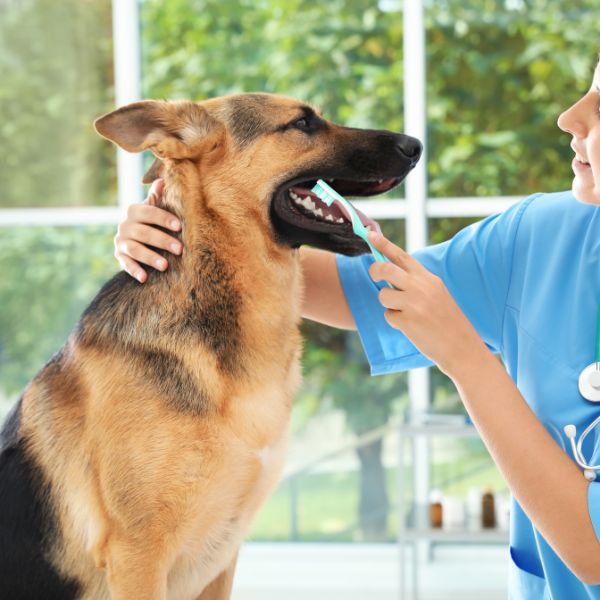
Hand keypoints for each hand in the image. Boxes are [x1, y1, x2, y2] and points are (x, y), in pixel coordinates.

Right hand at [114, 179, 182, 282]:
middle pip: (144, 233)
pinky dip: (134, 270)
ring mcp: (121, 241)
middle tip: (180, 249)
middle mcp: (125, 225)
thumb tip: (163, 179)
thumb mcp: (154, 207)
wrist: (133, 236)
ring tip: (165, 266)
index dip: (164, 218)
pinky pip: (125, 263)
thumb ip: (158, 196)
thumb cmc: (151, 220)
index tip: (179, 226)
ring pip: (135, 249)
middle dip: (163, 241)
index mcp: (134, 210)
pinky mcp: (119, 256)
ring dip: (150, 257)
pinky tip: (144, 278)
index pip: (149, 212)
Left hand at [366, 231, 487, 377]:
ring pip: (383, 295)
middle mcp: (421, 287)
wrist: (463, 348)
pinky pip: (388, 316)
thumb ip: (416, 283)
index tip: (370, 234)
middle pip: (385, 269)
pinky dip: (396, 322)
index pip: (401, 256)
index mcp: (428, 278)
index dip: (384, 244)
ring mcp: (414, 303)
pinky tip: (412, 327)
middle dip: (374, 271)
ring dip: (388, 305)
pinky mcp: (408, 321)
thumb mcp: (437, 294)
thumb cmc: (447, 321)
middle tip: (374, 276)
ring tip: (405, 313)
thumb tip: (389, 274)